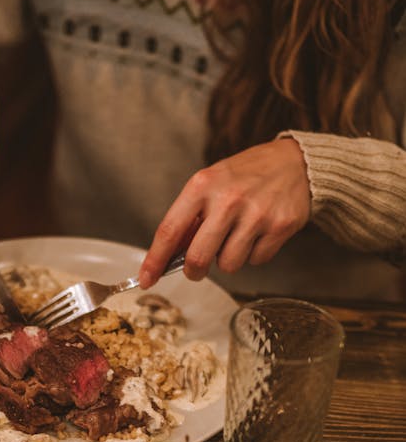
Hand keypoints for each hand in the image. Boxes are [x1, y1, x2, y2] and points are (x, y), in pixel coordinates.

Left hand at [139, 138, 310, 286]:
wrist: (295, 162)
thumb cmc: (245, 176)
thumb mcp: (210, 184)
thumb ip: (190, 217)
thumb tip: (169, 256)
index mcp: (202, 185)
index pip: (170, 230)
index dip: (155, 260)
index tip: (146, 279)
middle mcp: (228, 199)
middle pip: (198, 258)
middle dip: (194, 271)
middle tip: (197, 268)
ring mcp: (256, 214)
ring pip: (228, 265)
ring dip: (228, 260)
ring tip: (236, 237)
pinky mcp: (279, 227)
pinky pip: (256, 261)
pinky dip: (254, 254)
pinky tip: (258, 233)